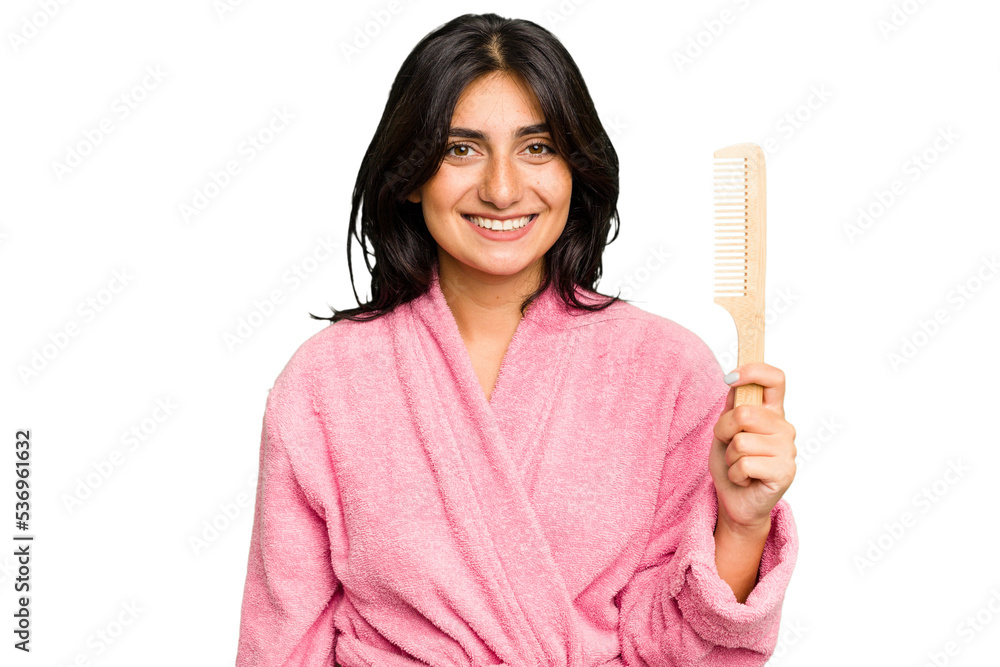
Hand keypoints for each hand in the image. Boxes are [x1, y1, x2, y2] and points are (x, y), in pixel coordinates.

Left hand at [709, 362, 796, 533]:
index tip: (730, 377)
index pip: (775, 379)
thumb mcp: (725, 430)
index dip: (754, 371)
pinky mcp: (785, 472)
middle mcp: (784, 427)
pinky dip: (736, 474)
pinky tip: (746, 479)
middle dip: (724, 431)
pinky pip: (746, 464)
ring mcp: (788, 449)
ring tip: (740, 466)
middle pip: (744, 414)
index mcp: (772, 412)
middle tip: (729, 447)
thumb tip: (735, 381)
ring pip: (741, 442)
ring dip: (730, 457)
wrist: (736, 501)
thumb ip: (733, 407)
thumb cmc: (731, 464)